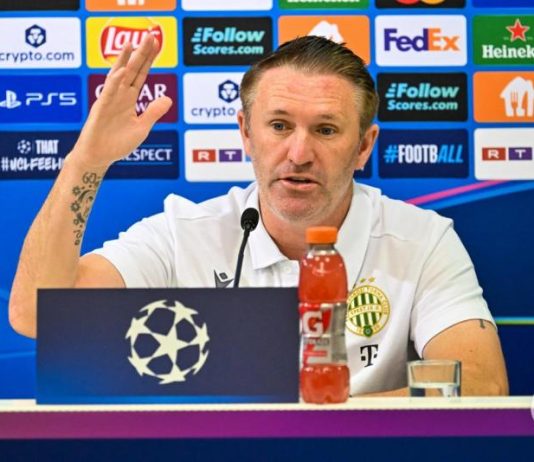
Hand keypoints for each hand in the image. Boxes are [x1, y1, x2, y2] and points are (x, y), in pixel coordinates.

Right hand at [71, 34, 171, 169]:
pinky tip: (123, 71)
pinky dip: (116, 83)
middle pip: (132, 70)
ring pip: (118, 76)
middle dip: (141, 53)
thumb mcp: (142, 128)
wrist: (99, 157)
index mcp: (129, 99)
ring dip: (125, 60)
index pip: (141, 74)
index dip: (149, 59)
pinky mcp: (101, 109)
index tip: (156, 43)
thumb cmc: (118, 144)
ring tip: (132, 43)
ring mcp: (109, 100)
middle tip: (150, 35)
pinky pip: (108, 93)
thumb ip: (153, 113)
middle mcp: (120, 95)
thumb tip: (169, 99)